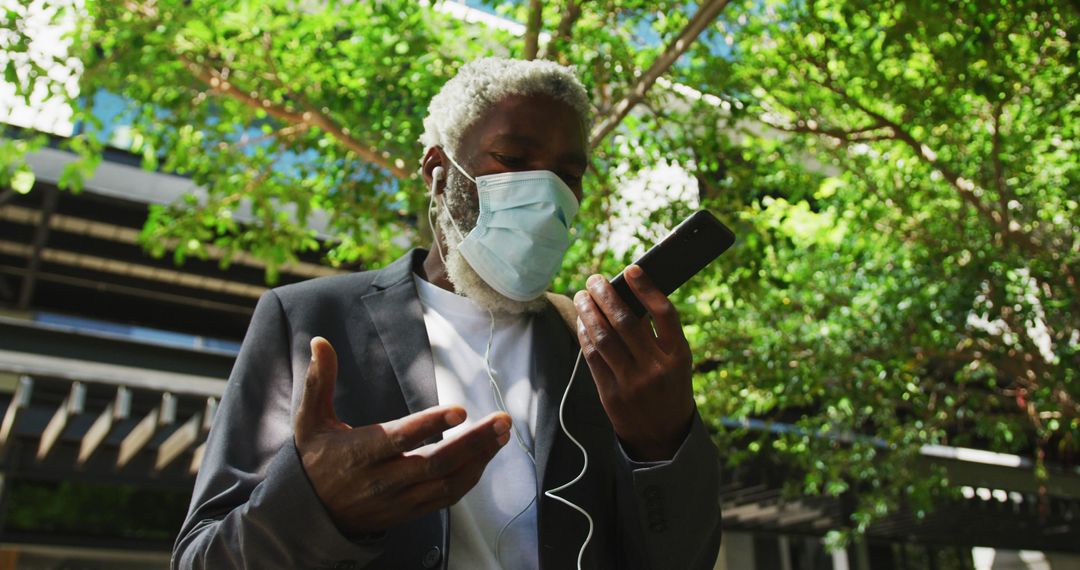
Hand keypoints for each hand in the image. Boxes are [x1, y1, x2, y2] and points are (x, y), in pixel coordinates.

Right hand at [294, 337, 511, 535]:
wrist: (312, 516)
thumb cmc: (316, 460)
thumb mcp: (309, 420)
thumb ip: (319, 381)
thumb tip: (319, 341)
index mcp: (359, 453)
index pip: (399, 439)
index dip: (430, 424)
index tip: (459, 409)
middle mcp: (382, 479)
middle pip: (434, 463)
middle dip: (473, 442)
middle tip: (502, 420)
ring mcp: (398, 500)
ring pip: (446, 483)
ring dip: (479, 459)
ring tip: (502, 434)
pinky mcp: (409, 512)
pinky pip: (446, 498)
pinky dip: (470, 478)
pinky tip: (486, 456)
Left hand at [574, 265, 694, 461]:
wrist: (663, 437)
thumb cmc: (670, 389)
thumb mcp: (676, 363)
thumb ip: (658, 335)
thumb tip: (628, 297)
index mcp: (679, 356)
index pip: (664, 313)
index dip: (646, 288)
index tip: (630, 269)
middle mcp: (656, 368)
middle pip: (626, 321)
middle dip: (605, 295)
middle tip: (594, 279)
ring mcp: (632, 382)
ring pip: (603, 337)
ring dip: (589, 311)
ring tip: (582, 296)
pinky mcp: (611, 394)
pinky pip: (592, 357)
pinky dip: (585, 335)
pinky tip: (582, 322)